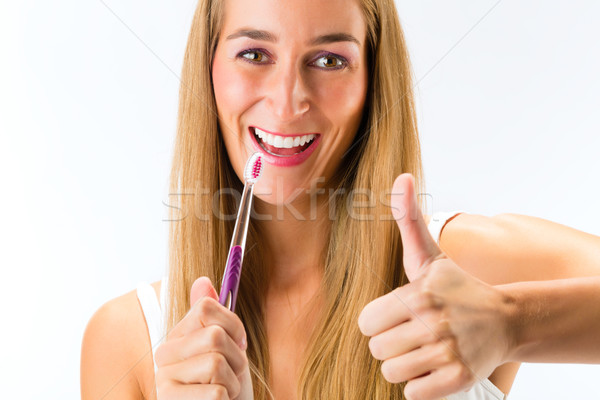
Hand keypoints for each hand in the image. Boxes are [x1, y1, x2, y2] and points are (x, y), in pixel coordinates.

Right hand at [155, 277, 253, 399]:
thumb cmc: (226, 383)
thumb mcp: (225, 347)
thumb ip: (212, 316)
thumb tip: (203, 280)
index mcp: (174, 337)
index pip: (206, 308)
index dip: (233, 324)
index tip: (238, 343)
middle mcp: (162, 357)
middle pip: (214, 335)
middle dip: (236, 357)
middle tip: (234, 372)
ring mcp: (164, 383)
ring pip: (216, 363)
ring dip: (233, 380)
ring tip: (226, 390)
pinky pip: (217, 391)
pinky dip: (228, 398)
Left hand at [358, 174, 511, 399]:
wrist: (504, 319)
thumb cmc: (457, 287)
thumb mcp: (430, 255)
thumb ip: (408, 219)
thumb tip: (400, 177)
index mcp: (418, 294)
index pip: (365, 323)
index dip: (377, 321)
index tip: (396, 315)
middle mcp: (432, 324)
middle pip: (376, 349)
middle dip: (390, 343)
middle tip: (413, 332)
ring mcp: (446, 354)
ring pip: (392, 373)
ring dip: (404, 364)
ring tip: (423, 349)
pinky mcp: (458, 379)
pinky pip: (413, 394)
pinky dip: (419, 385)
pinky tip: (433, 366)